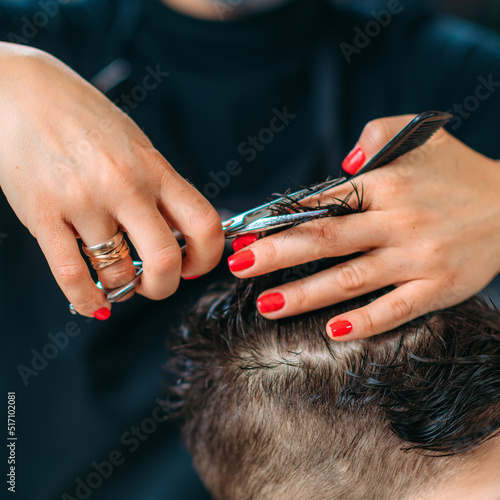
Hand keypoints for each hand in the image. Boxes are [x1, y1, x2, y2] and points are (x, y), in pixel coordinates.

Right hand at [0, 43, 223, 317]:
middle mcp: (125, 185)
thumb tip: (185, 234)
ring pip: (117, 273)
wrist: (19, 91)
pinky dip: (87, 300)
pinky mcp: (43, 214)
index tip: (194, 267)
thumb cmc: (84, 120)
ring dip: (121, 288)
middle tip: (153, 284)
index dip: (207, 258)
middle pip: (165, 260)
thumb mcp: (136, 146)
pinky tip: (93, 302)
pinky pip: (71, 275)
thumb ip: (160, 189)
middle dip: (164, 287)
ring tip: (116, 280)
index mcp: (155, 168)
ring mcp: (84, 201)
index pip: (204, 223)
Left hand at [227, 114, 499, 339]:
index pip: (322, 202)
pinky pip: (397, 309)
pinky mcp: (438, 287)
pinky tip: (333, 330)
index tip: (247, 233)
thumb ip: (376, 134)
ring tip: (267, 305)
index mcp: (386, 184)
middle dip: (277, 254)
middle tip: (238, 266)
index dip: (279, 218)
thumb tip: (342, 163)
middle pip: (325, 239)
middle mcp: (397, 221)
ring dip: (305, 294)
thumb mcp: (420, 135)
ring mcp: (417, 258)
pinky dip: (365, 321)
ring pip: (350, 278)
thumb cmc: (457, 171)